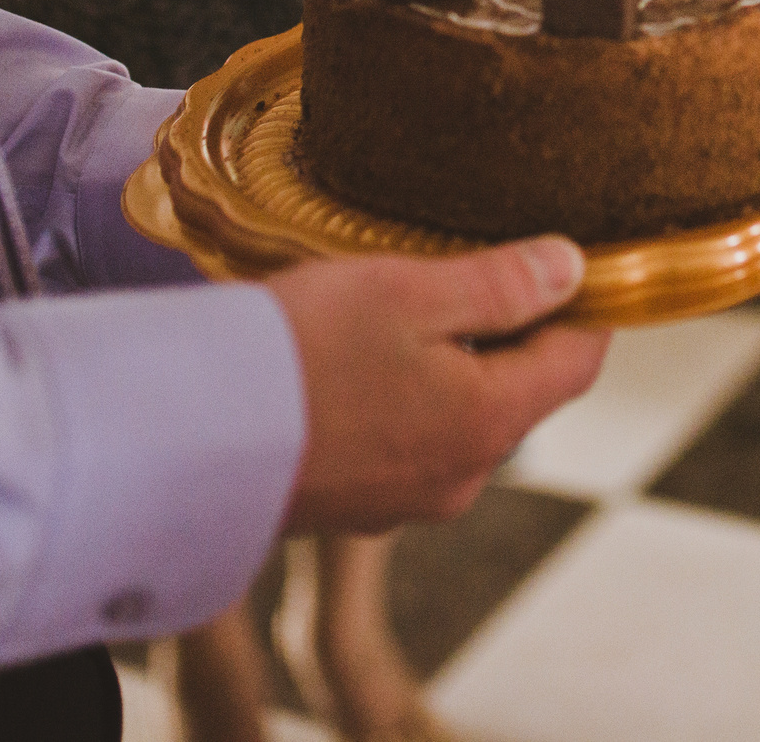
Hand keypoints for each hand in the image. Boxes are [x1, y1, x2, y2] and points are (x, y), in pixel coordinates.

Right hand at [270, 237, 607, 532]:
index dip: (584, 304)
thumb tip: (573, 271)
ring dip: (444, 361)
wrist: (175, 440)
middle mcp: (459, 476)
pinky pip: (401, 438)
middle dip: (507, 328)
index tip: (563, 255)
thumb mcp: (407, 292)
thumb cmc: (295, 353)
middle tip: (459, 263)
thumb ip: (501, 284)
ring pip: (458, 414)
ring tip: (391, 305)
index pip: (579, 359)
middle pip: (521, 389)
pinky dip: (395, 394)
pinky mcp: (350, 504)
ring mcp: (402, 499)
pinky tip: (345, 357)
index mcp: (490, 424)